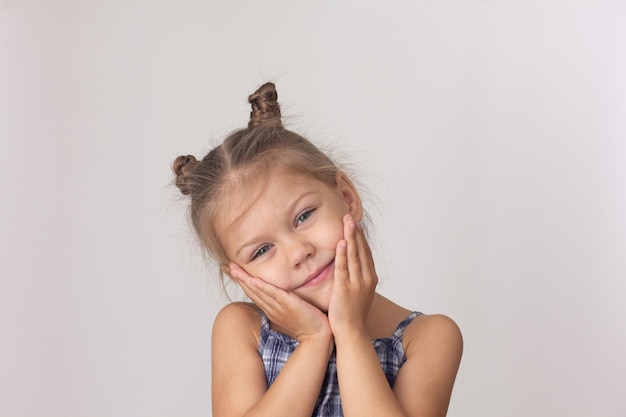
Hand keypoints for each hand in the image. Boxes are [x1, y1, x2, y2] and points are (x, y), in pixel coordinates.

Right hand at [228, 263, 330, 342]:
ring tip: (235, 270)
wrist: (318, 336)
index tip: (234, 272)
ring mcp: (279, 307)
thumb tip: (284, 295)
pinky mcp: (289, 305)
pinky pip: (274, 294)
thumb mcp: (293, 312)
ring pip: (259, 292)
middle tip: (228, 266)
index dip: (243, 283)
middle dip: (240, 278)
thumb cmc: (308, 325)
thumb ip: (286, 303)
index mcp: (272, 310)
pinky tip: (254, 280)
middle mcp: (272, 308)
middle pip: (252, 291)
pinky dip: (263, 287)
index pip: (255, 293)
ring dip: (246, 280)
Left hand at [328, 214, 377, 336]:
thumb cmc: (352, 313)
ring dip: (350, 237)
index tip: (355, 222)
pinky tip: (342, 242)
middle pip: (361, 250)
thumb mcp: (359, 291)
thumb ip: (356, 277)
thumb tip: (351, 264)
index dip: (360, 236)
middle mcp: (366, 278)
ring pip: (354, 255)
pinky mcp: (345, 288)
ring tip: (347, 221)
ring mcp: (357, 283)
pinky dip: (343, 254)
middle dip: (355, 231)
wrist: (352, 332)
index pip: (366, 252)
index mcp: (370, 278)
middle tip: (349, 215)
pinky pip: (344, 268)